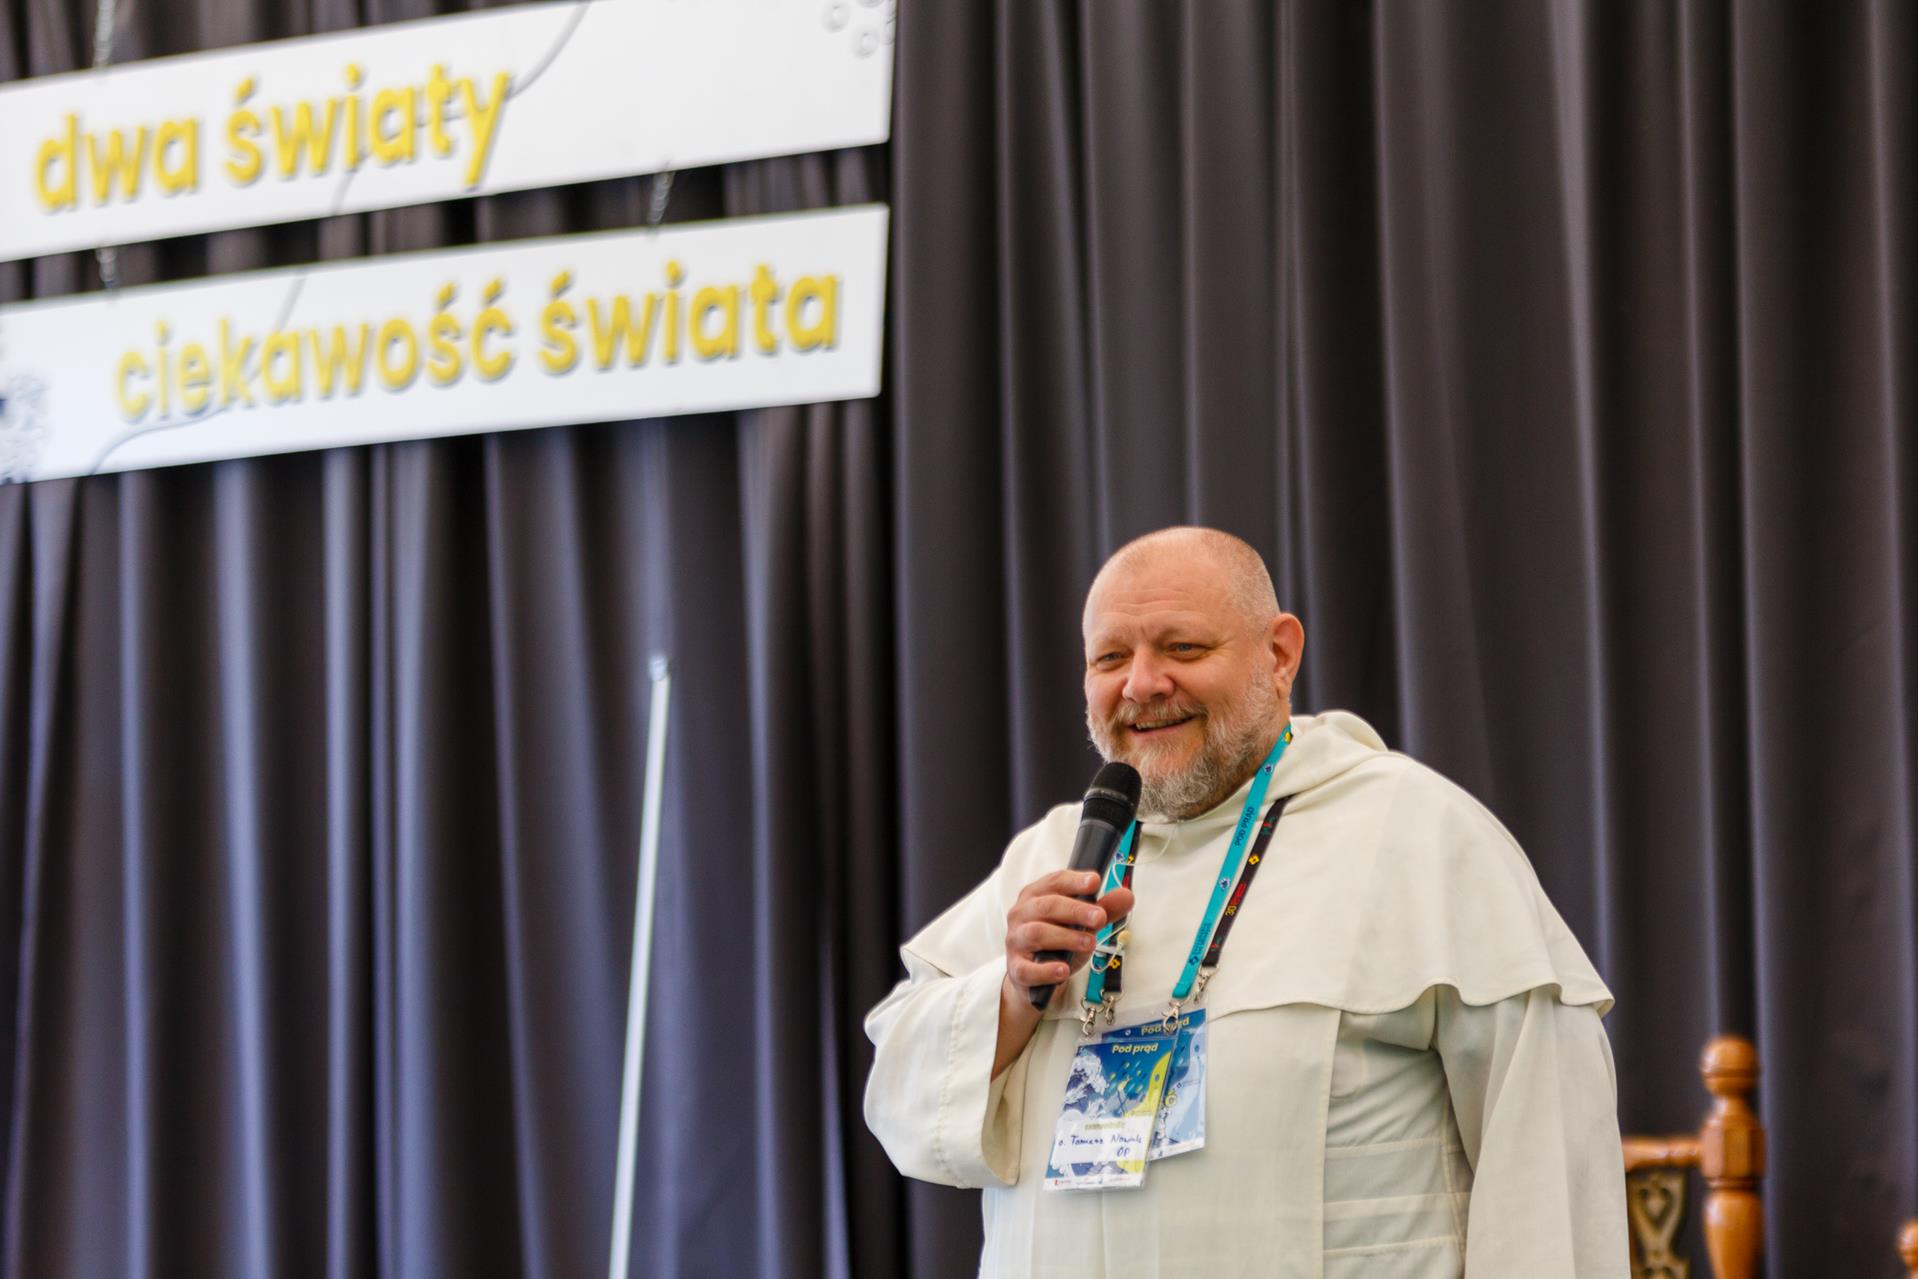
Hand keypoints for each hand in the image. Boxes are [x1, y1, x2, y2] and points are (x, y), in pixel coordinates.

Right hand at [1002, 869, 1136, 1005]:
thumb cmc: (1058, 942)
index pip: (1054, 882)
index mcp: (1036, 895)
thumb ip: (1104, 909)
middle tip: (1100, 917)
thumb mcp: (1082, 924)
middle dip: (1076, 910)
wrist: (1034, 977)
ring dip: (1066, 937)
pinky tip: (1063, 970)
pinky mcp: (1016, 969)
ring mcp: (1016, 941)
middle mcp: (1021, 914)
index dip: (1075, 881)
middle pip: (1047, 906)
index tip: (1095, 881)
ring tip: (1090, 943)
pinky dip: (1046, 970)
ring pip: (1037, 934)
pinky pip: (1027, 969)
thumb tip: (1127, 896)